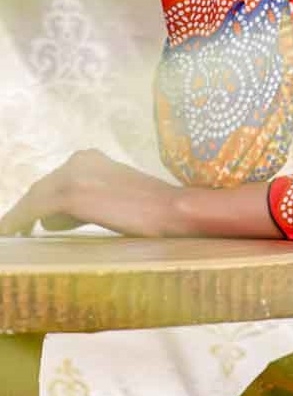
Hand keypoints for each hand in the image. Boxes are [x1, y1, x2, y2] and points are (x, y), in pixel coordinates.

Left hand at [0, 150, 180, 236]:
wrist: (172, 211)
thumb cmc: (154, 211)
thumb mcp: (117, 196)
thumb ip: (93, 199)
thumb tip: (69, 218)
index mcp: (91, 158)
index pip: (55, 183)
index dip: (39, 205)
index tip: (32, 223)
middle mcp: (79, 160)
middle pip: (41, 190)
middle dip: (29, 213)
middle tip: (21, 234)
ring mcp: (74, 176)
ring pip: (35, 200)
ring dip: (23, 219)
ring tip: (17, 237)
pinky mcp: (71, 195)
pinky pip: (32, 211)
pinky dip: (18, 223)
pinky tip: (10, 236)